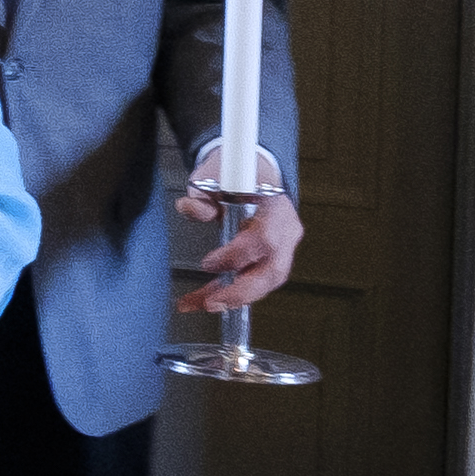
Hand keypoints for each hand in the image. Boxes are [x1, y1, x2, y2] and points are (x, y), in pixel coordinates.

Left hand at [175, 184, 303, 312]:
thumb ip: (201, 195)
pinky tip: (204, 300)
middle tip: (211, 303)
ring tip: (197, 304)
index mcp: (276, 206)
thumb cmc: (236, 175)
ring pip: (265, 283)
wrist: (254, 171)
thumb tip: (189, 207)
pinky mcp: (274, 259)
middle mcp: (286, 230)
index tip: (208, 263)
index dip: (237, 256)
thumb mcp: (214, 176)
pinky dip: (230, 293)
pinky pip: (256, 282)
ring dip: (231, 298)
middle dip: (241, 292)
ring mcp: (284, 246)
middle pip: (274, 271)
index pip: (264, 239)